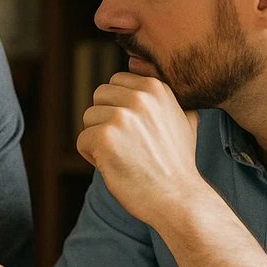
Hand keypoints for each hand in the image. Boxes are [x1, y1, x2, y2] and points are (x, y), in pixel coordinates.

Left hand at [77, 73, 200, 227]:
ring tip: (123, 157)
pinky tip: (114, 167)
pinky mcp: (104, 138)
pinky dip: (92, 157)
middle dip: (106, 120)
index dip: (119, 108)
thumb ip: (165, 95)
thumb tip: (145, 68)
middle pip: (99, 97)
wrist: (179, 198)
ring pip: (88, 118)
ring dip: (99, 140)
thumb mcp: (184, 118)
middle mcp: (139, 97)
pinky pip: (82, 141)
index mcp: (155, 87)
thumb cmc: (178, 163)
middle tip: (127, 146)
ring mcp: (121, 117)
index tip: (136, 131)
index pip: (116, 82)